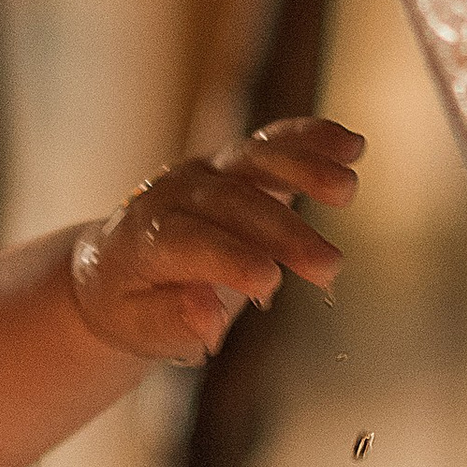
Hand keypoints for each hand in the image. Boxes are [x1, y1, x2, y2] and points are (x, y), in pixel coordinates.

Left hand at [70, 118, 362, 366]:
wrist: (114, 263)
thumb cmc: (131, 304)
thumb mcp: (138, 328)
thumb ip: (171, 321)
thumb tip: (207, 314)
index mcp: (145, 239)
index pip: (189, 243)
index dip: (228, 259)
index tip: (268, 281)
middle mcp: (174, 196)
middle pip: (231, 203)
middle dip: (282, 230)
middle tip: (328, 265)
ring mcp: (206, 173)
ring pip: (253, 159)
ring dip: (302, 168)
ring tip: (346, 188)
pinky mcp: (234, 163)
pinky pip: (273, 143)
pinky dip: (311, 139)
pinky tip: (352, 146)